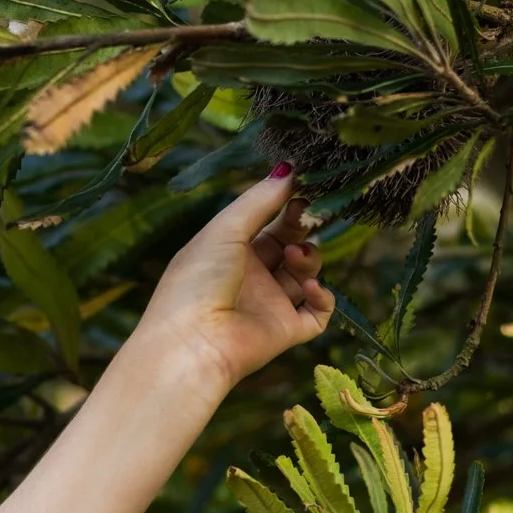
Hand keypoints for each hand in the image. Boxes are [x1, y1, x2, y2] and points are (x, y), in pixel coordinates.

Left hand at [126, 164, 334, 393]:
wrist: (191, 344)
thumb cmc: (197, 280)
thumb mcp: (225, 229)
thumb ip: (259, 200)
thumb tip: (289, 168)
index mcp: (230, 249)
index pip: (268, 221)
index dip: (287, 205)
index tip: (304, 188)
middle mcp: (251, 275)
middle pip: (291, 244)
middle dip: (303, 227)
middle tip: (309, 214)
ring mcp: (270, 303)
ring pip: (306, 274)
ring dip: (310, 259)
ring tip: (296, 259)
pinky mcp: (286, 331)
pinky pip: (317, 312)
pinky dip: (322, 297)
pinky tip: (311, 287)